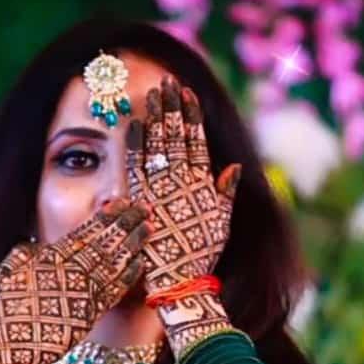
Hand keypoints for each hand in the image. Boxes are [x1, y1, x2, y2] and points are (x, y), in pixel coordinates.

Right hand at [0, 199, 152, 363]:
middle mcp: (72, 272)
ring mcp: (84, 294)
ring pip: (116, 262)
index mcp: (51, 257)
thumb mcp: (5, 271)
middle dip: (127, 223)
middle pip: (107, 242)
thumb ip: (25, 252)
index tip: (122, 204)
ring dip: (134, 244)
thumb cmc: (1, 311)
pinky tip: (140, 263)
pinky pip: (116, 289)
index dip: (108, 216)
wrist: (7, 351)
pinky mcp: (90, 315)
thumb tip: (37, 244)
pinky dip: (130, 275)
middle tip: (144, 209)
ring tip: (147, 228)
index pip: (87, 230)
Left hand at [126, 75, 241, 297]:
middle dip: (171, 106)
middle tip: (166, 81)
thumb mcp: (221, 223)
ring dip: (154, 117)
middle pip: (176, 135)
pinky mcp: (141, 199)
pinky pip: (135, 165)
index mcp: (204, 183)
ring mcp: (160, 188)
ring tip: (151, 93)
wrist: (179, 282)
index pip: (197, 140)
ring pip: (157, 144)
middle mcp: (182, 181)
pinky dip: (135, 143)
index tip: (186, 93)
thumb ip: (225, 192)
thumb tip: (231, 166)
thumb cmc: (201, 256)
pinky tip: (132, 123)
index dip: (191, 114)